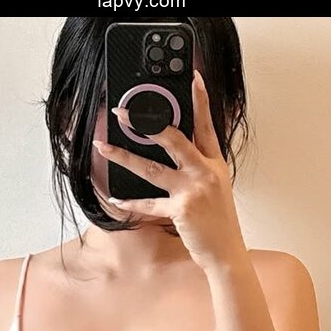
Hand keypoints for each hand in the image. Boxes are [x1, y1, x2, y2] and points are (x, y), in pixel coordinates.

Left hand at [93, 70, 248, 273]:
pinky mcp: (181, 209)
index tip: (193, 78)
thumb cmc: (219, 223)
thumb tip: (176, 154)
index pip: (207, 125)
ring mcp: (193, 189)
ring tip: (105, 147)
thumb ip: (200, 167)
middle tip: (124, 113)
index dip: (200, 100)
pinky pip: (148, 203)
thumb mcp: (217, 188)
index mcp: (214, 163)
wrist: (226, 252)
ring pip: (152, 168)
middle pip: (173, 138)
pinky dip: (130, 202)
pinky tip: (114, 196)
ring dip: (124, 157)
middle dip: (146, 122)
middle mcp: (204, 172)